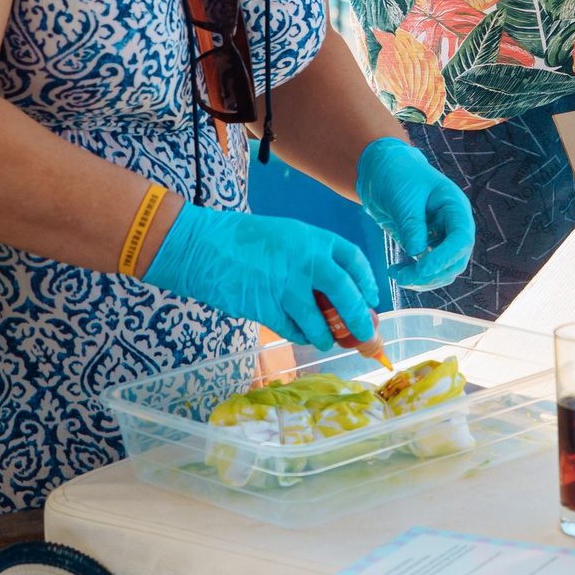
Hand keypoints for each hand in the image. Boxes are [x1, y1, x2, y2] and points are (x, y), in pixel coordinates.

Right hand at [142, 204, 376, 350]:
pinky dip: (299, 335)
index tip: (371, 298)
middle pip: (347, 296)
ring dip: (326, 336)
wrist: (204, 247)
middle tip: (363, 334)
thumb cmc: (247, 239)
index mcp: (315, 238)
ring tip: (327, 339)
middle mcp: (308, 262)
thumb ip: (314, 256)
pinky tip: (299, 334)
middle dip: (359, 320)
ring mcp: (288, 287)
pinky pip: (293, 330)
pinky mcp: (267, 309)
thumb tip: (337, 287)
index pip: (354, 262)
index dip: (367, 282)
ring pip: (320, 322)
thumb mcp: (289, 235)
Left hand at [357, 136, 475, 288]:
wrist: (382, 173)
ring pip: (444, 271)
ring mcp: (442, 238)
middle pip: (456, 261)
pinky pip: (430, 270)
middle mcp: (453, 225)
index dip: (445, 257)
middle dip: (432, 274)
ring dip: (423, 280)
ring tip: (397, 275)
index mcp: (454, 207)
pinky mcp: (427, 247)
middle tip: (403, 276)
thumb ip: (413, 226)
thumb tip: (418, 254)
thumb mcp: (404, 200)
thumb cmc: (397, 176)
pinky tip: (396, 271)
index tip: (421, 268)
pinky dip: (415, 277)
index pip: (461, 239)